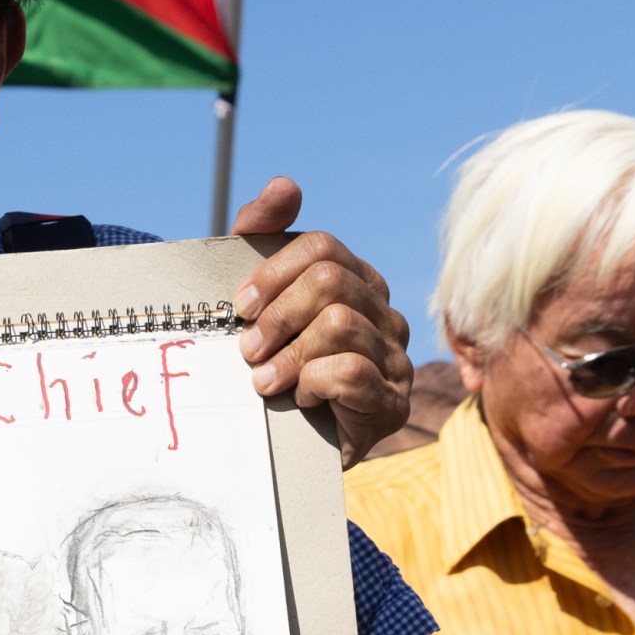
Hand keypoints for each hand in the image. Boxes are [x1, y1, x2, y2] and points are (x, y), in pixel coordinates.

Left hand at [227, 178, 413, 463]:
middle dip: (278, 314)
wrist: (287, 450)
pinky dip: (313, 385)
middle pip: (331, 281)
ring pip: (339, 325)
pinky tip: (300, 400)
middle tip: (247, 350)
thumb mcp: (258, 305)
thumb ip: (261, 240)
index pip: (323, 248)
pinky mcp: (392, 403)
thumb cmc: (274, 369)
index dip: (274, 271)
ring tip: (264, 382)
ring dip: (288, 356)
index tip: (240, 306)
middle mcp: (384, 313)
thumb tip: (284, 184)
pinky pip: (351, 373)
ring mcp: (395, 358)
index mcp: (356, 282)